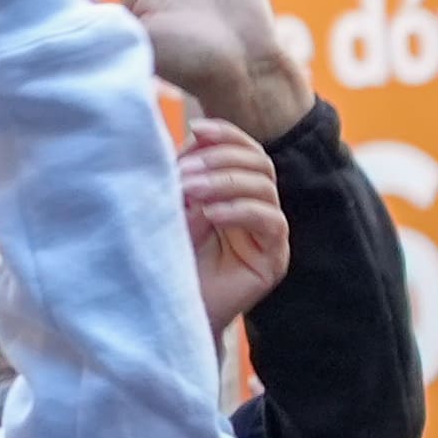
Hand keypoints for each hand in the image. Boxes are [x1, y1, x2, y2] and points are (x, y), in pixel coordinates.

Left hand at [177, 110, 293, 329]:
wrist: (164, 308)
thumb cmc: (163, 256)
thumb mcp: (170, 205)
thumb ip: (184, 174)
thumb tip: (196, 138)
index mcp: (235, 191)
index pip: (245, 150)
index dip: (226, 134)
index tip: (196, 129)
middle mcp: (256, 208)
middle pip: (259, 163)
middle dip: (221, 159)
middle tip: (184, 172)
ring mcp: (268, 235)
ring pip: (266, 188)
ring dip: (226, 183)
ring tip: (191, 192)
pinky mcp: (274, 260)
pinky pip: (272, 222)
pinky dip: (241, 211)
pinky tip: (211, 214)